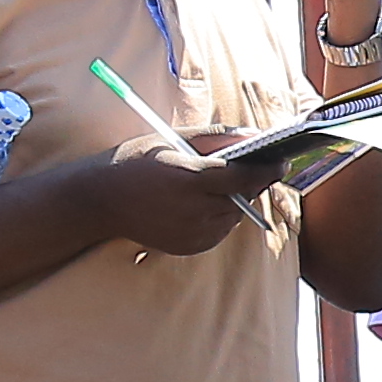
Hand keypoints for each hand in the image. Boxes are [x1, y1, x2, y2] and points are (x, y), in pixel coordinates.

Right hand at [91, 135, 260, 256]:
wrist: (100, 202)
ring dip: (235, 200)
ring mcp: (193, 233)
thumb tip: (253, 135)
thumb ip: (215, 137)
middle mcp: (194, 210)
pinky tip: (202, 203)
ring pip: (234, 216)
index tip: (282, 161)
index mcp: (190, 180)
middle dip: (250, 183)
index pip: (245, 177)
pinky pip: (220, 231)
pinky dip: (220, 217)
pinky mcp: (190, 247)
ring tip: (218, 185)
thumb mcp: (172, 140)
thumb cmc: (136, 163)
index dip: (267, 169)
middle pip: (243, 198)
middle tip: (249, 168)